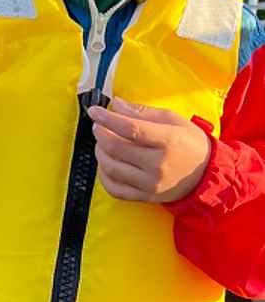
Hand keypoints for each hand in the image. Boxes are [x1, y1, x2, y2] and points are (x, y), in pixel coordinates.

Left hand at [87, 97, 211, 202]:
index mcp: (167, 140)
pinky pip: (114, 189)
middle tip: (98, 125)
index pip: (130, 128)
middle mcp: (157, 164)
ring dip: (100, 152)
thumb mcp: (173, 119)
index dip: (108, 118)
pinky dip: (103, 175)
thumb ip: (143, 111)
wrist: (207, 175)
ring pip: (111, 168)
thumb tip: (117, 104)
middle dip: (100, 133)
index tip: (94, 111)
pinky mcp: (145, 197)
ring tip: (102, 143)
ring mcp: (150, 184)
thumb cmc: (189, 143)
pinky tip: (106, 164)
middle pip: (116, 148)